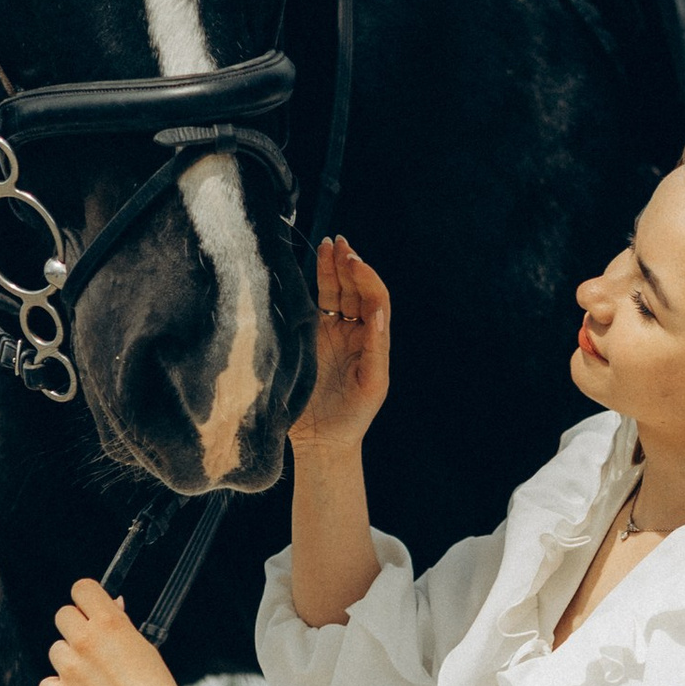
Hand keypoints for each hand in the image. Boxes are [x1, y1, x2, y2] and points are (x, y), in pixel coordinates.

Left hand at [39, 577, 201, 685]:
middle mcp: (85, 640)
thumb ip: (120, 623)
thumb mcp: (143, 645)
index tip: (90, 612)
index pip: (81, 589)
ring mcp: (69, 668)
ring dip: (69, 661)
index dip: (86, 601)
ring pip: (56, 650)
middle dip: (76, 629)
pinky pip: (47, 684)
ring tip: (93, 680)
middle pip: (63, 615)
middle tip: (93, 650)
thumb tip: (112, 603)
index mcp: (109, 622)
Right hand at [289, 234, 389, 452]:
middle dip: (349, 265)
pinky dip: (312, 286)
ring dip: (332, 269)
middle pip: (355, 290)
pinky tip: (309, 268)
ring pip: (334, 293)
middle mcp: (353, 333)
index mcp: (373, 341)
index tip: (354, 262)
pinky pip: (312, 307)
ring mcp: (330, 334)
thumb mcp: (371, 384)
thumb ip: (375, 349)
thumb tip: (376, 314)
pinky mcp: (308, 340)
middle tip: (340, 244)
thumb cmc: (352, 417)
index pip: (374, 300)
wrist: (322, 441)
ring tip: (328, 245)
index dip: (366, 278)